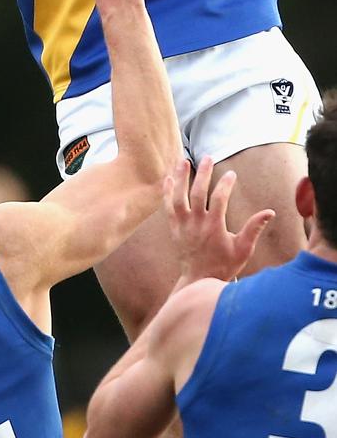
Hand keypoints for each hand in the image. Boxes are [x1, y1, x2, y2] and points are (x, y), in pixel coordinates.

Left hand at [165, 155, 274, 282]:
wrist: (199, 280)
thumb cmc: (224, 265)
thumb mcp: (243, 249)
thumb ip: (254, 229)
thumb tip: (269, 212)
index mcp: (214, 227)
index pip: (219, 199)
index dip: (225, 184)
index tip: (231, 173)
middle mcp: (196, 224)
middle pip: (197, 193)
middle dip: (203, 173)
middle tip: (207, 157)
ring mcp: (182, 225)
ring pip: (179, 196)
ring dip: (181, 177)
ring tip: (183, 160)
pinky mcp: (174, 228)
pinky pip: (168, 206)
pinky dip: (167, 192)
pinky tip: (169, 177)